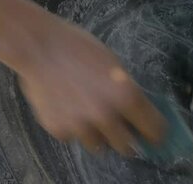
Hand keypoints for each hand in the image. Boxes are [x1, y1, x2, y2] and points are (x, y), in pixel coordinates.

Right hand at [17, 19, 166, 154]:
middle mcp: (105, 116)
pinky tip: (63, 108)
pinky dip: (70, 128)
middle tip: (116, 126)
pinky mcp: (57, 128)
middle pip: (126, 147)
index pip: (155, 131)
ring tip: (84, 114)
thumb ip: (125, 91)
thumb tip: (137, 114)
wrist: (37, 46)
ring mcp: (80, 125)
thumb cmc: (77, 47)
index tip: (150, 134)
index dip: (154, 133)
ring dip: (95, 134)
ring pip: (97, 145)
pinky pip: (71, 137)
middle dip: (123, 137)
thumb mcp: (112, 64)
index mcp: (126, 96)